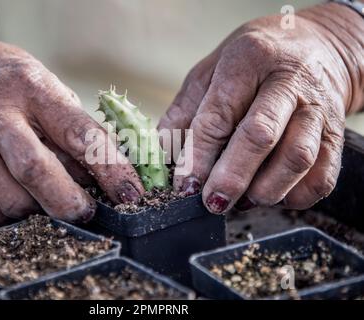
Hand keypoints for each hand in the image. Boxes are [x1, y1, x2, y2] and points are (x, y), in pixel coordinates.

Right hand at [0, 27, 143, 227]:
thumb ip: (73, 129)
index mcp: (33, 89)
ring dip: (41, 210)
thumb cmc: (11, 83)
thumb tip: (104, 174)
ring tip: (48, 195)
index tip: (131, 193)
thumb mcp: (48, 88)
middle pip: (36, 170)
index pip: (78, 134)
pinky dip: (14, 216)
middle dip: (70, 202)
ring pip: (13, 200)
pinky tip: (22, 197)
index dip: (109, 168)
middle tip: (87, 211)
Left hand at [159, 3, 363, 212]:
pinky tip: (274, 194)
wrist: (316, 47)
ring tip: (243, 200)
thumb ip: (185, 110)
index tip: (186, 185)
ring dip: (265, 190)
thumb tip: (164, 152)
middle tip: (213, 202)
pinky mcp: (337, 133)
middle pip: (261, 136)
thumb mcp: (210, 71)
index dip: (199, 156)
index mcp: (248, 60)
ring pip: (297, 158)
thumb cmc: (253, 62)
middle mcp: (288, 81)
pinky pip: (322, 176)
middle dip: (232, 177)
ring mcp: (318, 108)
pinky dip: (295, 196)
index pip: (219, 115)